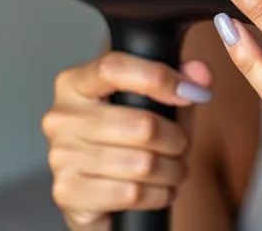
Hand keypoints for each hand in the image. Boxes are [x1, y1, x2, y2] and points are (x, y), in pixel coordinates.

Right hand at [42, 51, 212, 230]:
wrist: (99, 188)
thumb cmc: (129, 130)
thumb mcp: (158, 96)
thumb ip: (182, 75)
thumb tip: (200, 75)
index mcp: (76, 81)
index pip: (114, 67)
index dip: (160, 78)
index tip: (192, 93)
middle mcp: (61, 116)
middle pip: (140, 124)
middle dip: (177, 139)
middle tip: (183, 144)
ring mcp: (60, 155)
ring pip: (142, 163)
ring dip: (172, 170)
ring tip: (175, 168)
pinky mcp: (67, 192)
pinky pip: (131, 193)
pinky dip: (158, 194)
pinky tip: (161, 190)